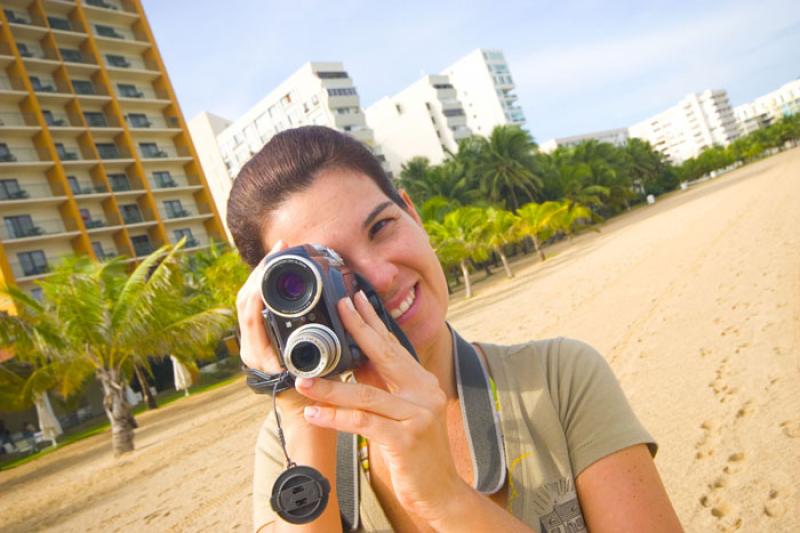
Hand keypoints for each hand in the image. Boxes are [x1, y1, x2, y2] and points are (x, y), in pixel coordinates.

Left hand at [236, 240, 315, 420]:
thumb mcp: (316, 376)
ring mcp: (251, 343)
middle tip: (279, 248)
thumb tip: (322, 340)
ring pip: (247, 302)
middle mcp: (251, 348)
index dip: (259, 287)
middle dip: (260, 272)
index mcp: (261, 355)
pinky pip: (254, 307)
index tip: (273, 264)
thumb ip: (316, 360)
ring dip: (260, 276)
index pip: (251, 314)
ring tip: (278, 254)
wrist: (298, 411)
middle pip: (245, 301)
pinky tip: (275, 274)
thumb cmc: (311, 395)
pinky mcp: (257, 338)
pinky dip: (262, 287)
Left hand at [294, 290, 467, 522]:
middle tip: (336, 309)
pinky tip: (314, 414)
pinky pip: (363, 423)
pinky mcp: (407, 439)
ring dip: (330, 387)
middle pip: (384, 356)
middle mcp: (425, 392)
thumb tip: (355, 361)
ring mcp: (418, 415)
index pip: (394, 346)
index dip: (373, 322)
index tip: (355, 300)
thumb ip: (383, 386)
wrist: (442, 491)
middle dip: (357, 330)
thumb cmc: (418, 452)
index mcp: (423, 383)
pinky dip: (335, 418)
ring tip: (303, 380)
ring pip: (365, 394)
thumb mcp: (402, 412)